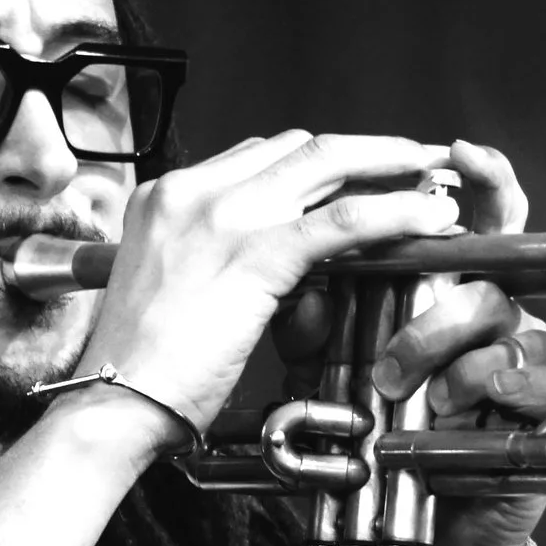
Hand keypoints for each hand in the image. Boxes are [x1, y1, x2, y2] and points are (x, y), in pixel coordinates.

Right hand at [74, 132, 462, 452]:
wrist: (114, 399)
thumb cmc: (140, 368)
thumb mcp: (171, 291)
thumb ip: (217, 262)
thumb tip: (279, 272)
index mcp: (165, 197)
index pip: (256, 156)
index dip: (314, 163)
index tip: (352, 174)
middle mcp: (192, 191)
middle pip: (296, 146)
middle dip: (361, 151)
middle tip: (409, 161)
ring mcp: (222, 215)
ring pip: (326, 164)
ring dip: (389, 165)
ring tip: (432, 176)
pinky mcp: (255, 254)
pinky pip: (343, 220)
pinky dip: (394, 211)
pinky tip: (428, 216)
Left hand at [293, 139, 545, 545]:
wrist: (414, 528)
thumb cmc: (378, 436)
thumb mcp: (328, 370)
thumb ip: (311, 319)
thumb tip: (303, 278)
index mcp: (444, 288)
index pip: (467, 217)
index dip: (477, 179)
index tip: (457, 152)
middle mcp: (490, 309)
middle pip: (490, 260)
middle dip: (450, 275)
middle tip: (407, 315)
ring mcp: (522, 352)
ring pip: (502, 316)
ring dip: (445, 346)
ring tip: (405, 389)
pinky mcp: (543, 402)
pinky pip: (532, 374)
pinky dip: (490, 387)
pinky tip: (458, 406)